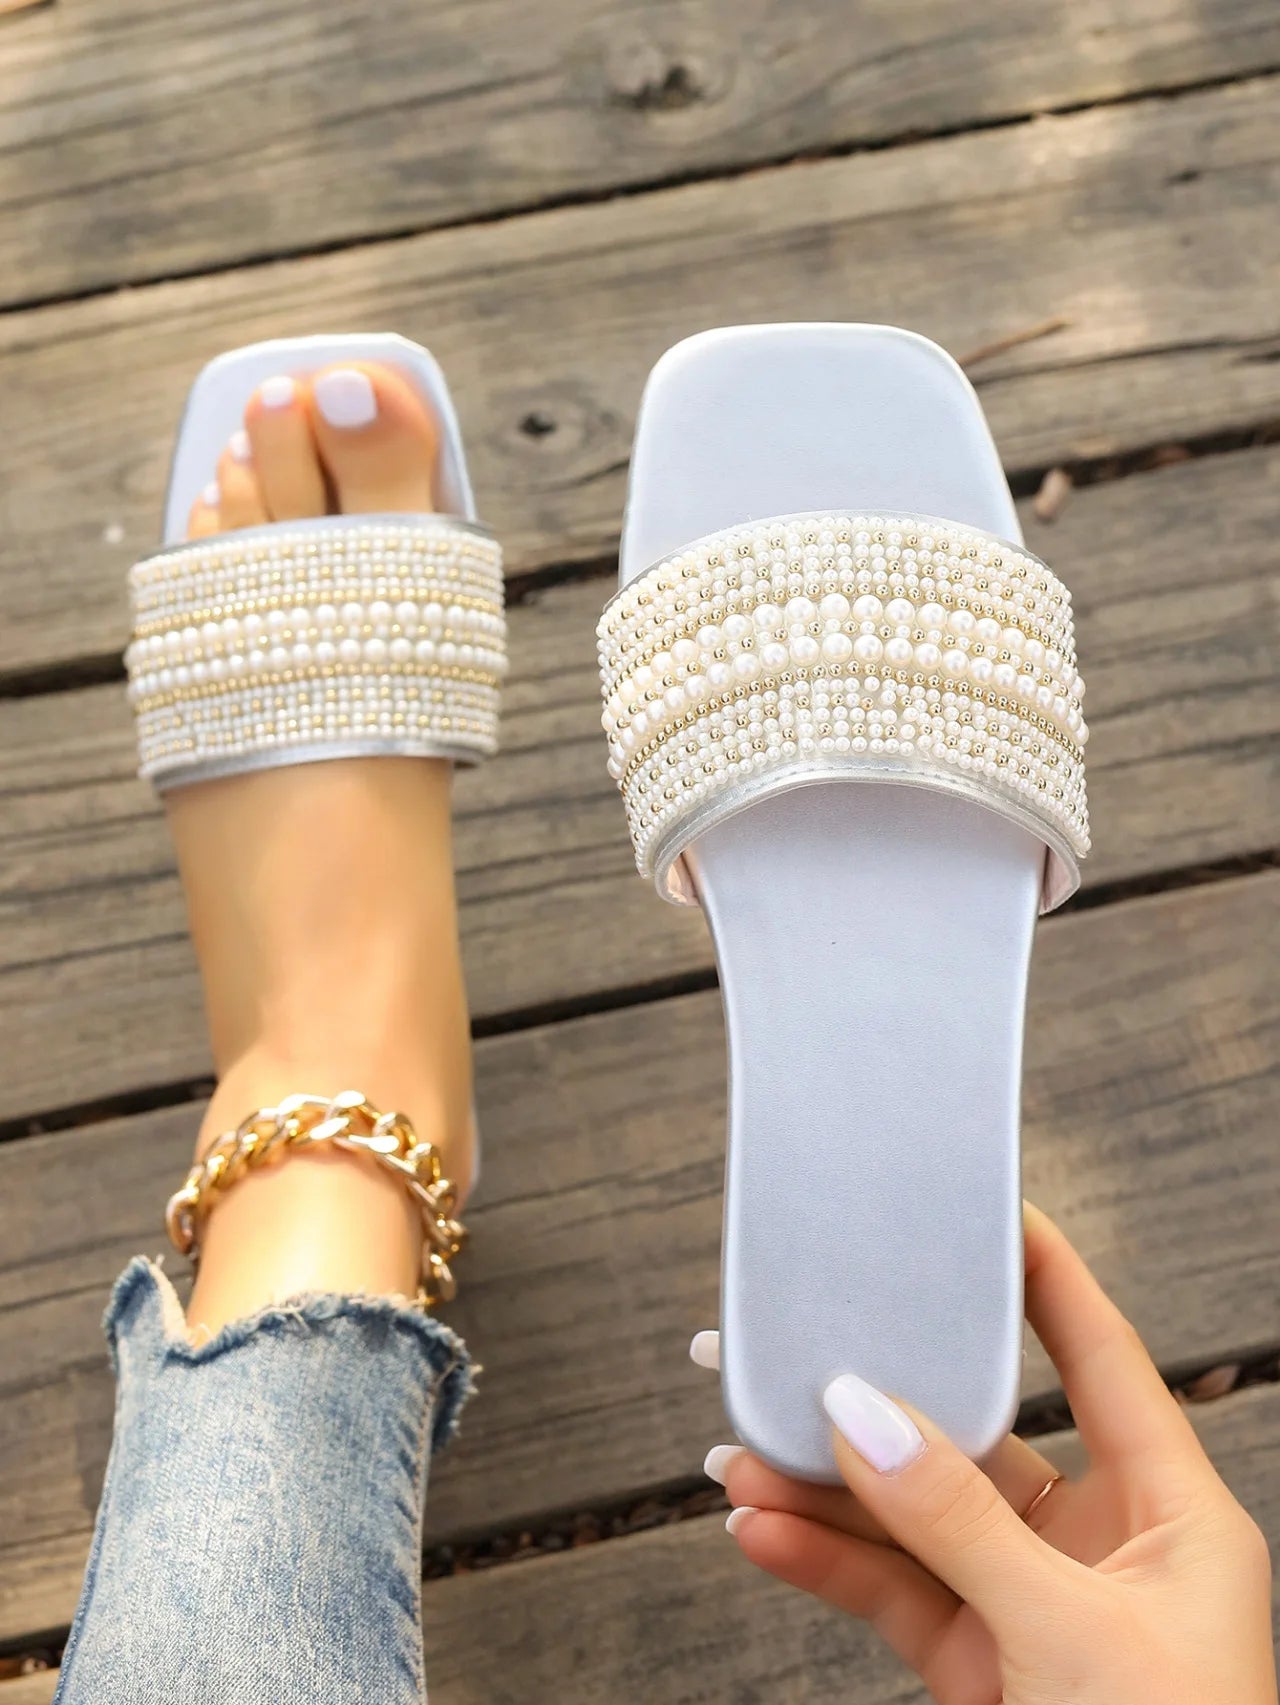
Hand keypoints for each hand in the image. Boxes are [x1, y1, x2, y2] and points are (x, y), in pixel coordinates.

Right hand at [693, 1205, 1276, 1704]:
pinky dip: (824, 1563)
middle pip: (975, 1437)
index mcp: (1170, 1509)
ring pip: (913, 1518)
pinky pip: (891, 1593)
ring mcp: (1032, 1603)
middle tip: (799, 1342)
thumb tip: (864, 1415)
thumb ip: (959, 1523)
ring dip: (824, 1489)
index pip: (1100, 1356)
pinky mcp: (980, 1665)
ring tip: (742, 1452)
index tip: (983, 1210)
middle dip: (879, 1397)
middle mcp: (1099, 1542)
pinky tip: (762, 1532)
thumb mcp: (1072, 1632)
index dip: (1044, 1277)